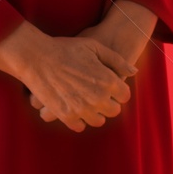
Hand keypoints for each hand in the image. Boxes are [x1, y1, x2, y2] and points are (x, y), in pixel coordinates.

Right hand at [28, 0, 158, 121]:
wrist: (38, 57)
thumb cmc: (67, 48)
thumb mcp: (96, 47)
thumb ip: (117, 61)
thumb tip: (134, 72)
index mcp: (108, 81)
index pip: (125, 96)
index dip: (118, 90)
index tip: (111, 85)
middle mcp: (98, 98)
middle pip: (114, 111)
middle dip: (109, 102)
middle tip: (99, 93)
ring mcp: (82, 109)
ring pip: (98, 121)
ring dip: (95, 112)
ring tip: (87, 101)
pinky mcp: (66, 116)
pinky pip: (80, 126)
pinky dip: (79, 119)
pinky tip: (75, 107)